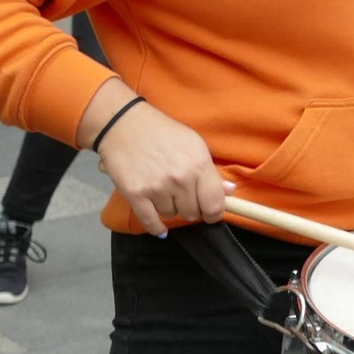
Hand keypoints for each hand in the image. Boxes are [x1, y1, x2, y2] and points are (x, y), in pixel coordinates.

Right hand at [93, 101, 229, 236]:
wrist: (124, 125)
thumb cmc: (163, 133)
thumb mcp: (194, 144)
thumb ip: (211, 171)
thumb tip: (229, 192)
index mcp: (199, 164)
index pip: (214, 204)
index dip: (214, 213)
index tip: (211, 213)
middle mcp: (180, 179)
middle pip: (193, 213)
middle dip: (191, 208)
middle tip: (183, 197)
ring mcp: (157, 188)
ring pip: (171, 215)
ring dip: (170, 208)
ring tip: (164, 192)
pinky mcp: (135, 195)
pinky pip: (150, 222)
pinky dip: (156, 228)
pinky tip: (160, 228)